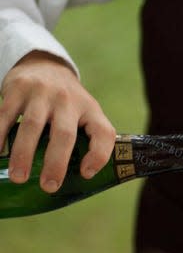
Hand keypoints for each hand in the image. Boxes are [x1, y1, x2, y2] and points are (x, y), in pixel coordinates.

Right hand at [0, 50, 115, 192]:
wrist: (46, 66)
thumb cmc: (69, 104)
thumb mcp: (88, 115)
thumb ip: (91, 140)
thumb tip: (84, 176)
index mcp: (90, 110)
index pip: (103, 133)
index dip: (98, 156)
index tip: (85, 174)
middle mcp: (69, 100)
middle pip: (64, 134)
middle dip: (55, 163)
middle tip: (48, 186)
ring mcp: (43, 92)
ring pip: (32, 125)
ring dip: (23, 154)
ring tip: (18, 177)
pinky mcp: (18, 88)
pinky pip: (6, 114)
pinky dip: (0, 134)